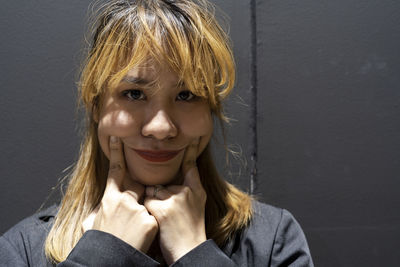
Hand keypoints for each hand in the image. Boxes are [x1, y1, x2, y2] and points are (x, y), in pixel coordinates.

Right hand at [83, 136, 157, 252]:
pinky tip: (141, 238)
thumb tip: (101, 205)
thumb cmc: (100, 243)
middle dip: (136, 199)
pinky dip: (150, 227)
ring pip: (146, 206)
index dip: (116, 153)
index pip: (114, 171)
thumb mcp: (91, 224)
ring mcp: (138, 209)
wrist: (109, 260)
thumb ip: (98, 209)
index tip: (118, 137)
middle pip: (137, 189)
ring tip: (132, 233)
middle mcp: (124, 201)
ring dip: (142, 218)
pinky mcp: (150, 220)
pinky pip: (153, 219)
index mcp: (109, 199)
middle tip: (128, 218)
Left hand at [144, 138, 206, 264]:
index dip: (192, 149)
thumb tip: (169, 183)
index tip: (193, 136)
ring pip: (153, 191)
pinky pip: (147, 200)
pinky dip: (148, 210)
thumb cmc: (190, 230)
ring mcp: (175, 198)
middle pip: (162, 182)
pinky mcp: (162, 207)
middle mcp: (187, 190)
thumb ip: (187, 190)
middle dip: (160, 194)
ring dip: (152, 203)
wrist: (190, 250)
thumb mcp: (197, 206)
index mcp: (197, 189)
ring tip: (165, 220)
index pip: (191, 165)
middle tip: (172, 214)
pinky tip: (159, 221)